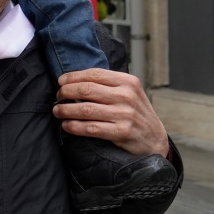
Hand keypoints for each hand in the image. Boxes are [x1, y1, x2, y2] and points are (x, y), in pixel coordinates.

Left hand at [54, 69, 170, 157]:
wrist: (155, 139)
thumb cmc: (136, 113)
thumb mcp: (129, 92)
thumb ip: (109, 84)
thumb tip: (75, 80)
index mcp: (128, 82)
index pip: (94, 74)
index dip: (73, 77)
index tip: (61, 81)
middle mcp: (127, 96)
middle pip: (87, 90)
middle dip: (66, 92)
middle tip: (58, 97)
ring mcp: (125, 114)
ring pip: (86, 109)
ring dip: (66, 110)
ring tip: (58, 111)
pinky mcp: (121, 132)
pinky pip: (91, 128)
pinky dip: (75, 126)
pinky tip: (67, 125)